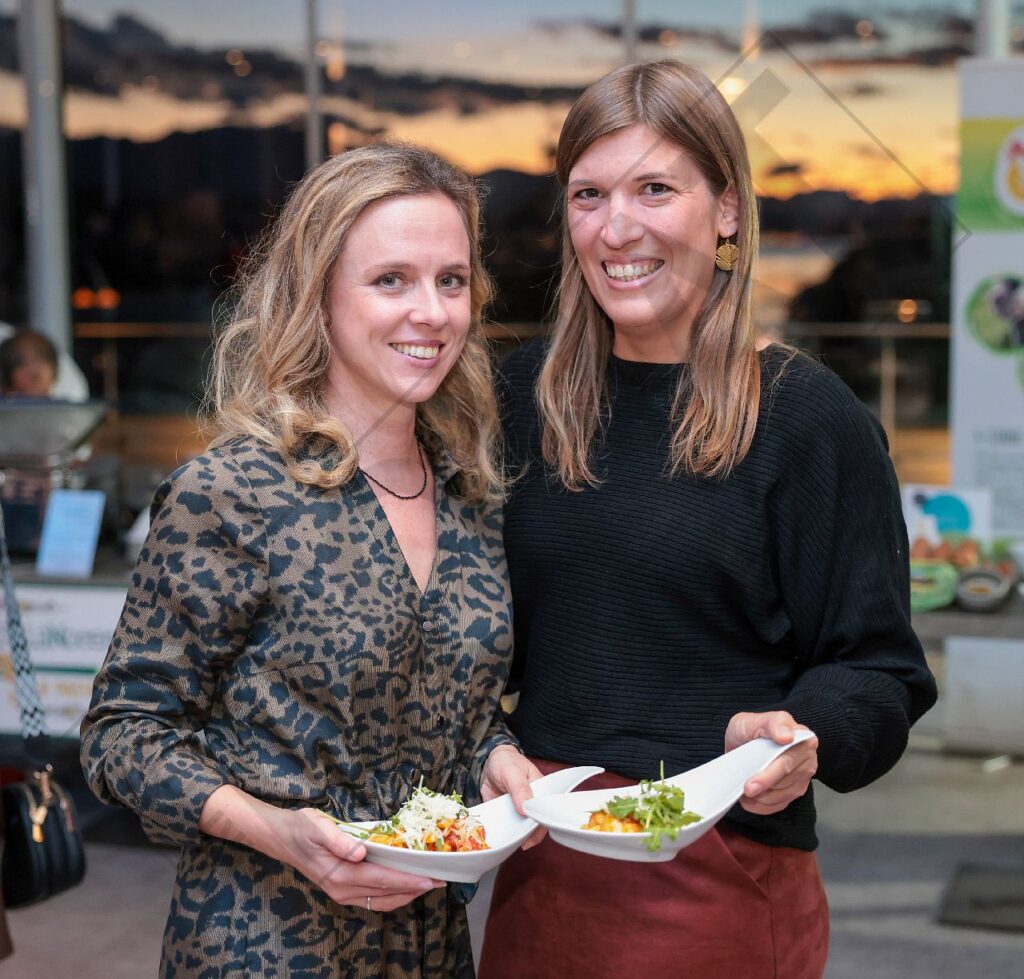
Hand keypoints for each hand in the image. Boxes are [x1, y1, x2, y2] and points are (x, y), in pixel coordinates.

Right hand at [270, 808, 444, 911]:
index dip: (407, 880)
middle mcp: (342, 889)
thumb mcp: (318, 828)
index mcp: (339, 874)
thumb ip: (339, 841)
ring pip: (381, 900)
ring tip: (428, 884)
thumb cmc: (302, 828)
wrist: (281, 837)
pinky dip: (392, 894)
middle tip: (440, 880)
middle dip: (414, 889)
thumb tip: (361, 852)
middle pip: (385, 893)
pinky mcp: (342, 890)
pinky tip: (404, 886)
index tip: (430, 878)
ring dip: (405, 894)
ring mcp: (342, 893)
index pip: (381, 880)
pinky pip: (373, 899)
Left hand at [480, 745, 545, 849]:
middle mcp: (533, 804)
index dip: (542, 824)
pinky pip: (509, 829)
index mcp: (541, 791)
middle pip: (536, 824)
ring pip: (522, 829)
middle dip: (529, 834)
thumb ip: (519, 788)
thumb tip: (525, 809)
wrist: (488, 764)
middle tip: (522, 843)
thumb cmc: (506, 762)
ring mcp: (520, 812)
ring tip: (511, 844)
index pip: (546, 811)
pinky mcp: (508, 816)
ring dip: (517, 837)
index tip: (533, 834)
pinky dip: (506, 835)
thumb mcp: (512, 771)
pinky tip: (502, 840)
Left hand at [724, 711, 817, 815]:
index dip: (771, 771)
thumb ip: (771, 724)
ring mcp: (804, 774)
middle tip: (747, 789)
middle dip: (765, 784)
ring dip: (764, 796)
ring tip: (746, 791)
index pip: (788, 756)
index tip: (756, 780)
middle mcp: (806, 754)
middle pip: (787, 776)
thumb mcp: (751, 721)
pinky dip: (764, 805)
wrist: (741, 744)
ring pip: (786, 792)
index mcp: (800, 735)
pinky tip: (752, 800)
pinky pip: (783, 803)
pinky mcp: (797, 789)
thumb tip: (786, 736)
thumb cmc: (748, 731)